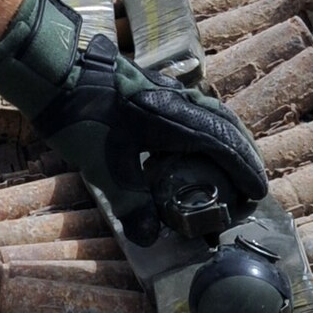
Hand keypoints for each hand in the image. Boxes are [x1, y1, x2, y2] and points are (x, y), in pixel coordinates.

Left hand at [0, 0, 266, 244]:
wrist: (54, 75)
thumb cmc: (83, 119)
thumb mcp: (106, 168)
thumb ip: (131, 203)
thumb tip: (148, 238)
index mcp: (178, 118)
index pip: (225, 145)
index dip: (245, 170)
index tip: (258, 193)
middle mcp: (180, 100)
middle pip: (226, 126)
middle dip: (242, 157)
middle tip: (250, 185)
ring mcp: (167, 89)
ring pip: (211, 114)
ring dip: (226, 141)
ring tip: (229, 169)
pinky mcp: (153, 87)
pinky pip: (194, 108)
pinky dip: (206, 129)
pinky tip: (192, 147)